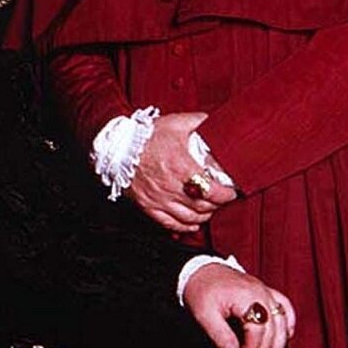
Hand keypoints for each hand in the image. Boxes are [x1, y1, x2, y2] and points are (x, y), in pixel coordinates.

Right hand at [129, 113, 235, 232]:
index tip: (231, 191)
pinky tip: (192, 223)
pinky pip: (170, 224)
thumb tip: (216, 120)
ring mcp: (159, 199)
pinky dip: (185, 227)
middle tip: (221, 198)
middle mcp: (171, 187)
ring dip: (203, 216)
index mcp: (181, 167)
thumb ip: (198, 121)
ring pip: (190, 218)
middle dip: (217, 205)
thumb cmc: (144, 136)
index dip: (226, 195)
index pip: (213, 191)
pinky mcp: (148, 206)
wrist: (116, 147)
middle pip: (203, 207)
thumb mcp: (175, 123)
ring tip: (208, 208)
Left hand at [182, 262, 295, 347]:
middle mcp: (261, 293)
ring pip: (283, 320)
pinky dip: (288, 322)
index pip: (258, 331)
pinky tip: (287, 335)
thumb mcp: (203, 314)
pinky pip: (284, 307)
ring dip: (280, 343)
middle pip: (273, 329)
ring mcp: (265, 291)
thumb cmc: (200, 288)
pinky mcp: (264, 291)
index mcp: (247, 297)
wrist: (198, 269)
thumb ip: (220, 335)